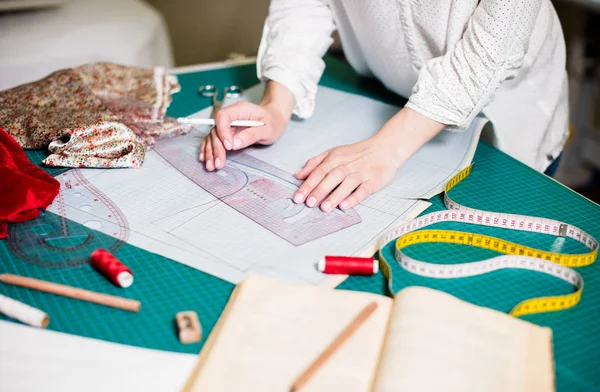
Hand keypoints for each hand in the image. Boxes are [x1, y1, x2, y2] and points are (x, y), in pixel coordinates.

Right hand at [200, 81, 294, 170]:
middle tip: (218, 163)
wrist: (275, 119)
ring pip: (213, 136)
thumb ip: (251, 135)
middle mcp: (231, 116)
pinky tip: (205, 158)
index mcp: (240, 110)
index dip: (222, 132)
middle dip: (215, 147)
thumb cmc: (273, 121)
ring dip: (210, 151)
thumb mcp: (268, 129)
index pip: (223, 117)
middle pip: (216, 129)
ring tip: (211, 166)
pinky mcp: (227, 132)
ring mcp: (228, 124)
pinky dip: (209, 149)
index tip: (228, 147)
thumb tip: (234, 144)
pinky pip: (214, 139)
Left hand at [293, 107, 445, 210]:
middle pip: (331, 177)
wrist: (384, 148)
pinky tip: (345, 205)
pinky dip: (354, 197)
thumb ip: (315, 164)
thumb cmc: (356, 153)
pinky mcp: (373, 181)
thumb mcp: (333, 153)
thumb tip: (298, 175)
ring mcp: (361, 173)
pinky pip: (363, 190)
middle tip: (308, 203)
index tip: (298, 197)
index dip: (308, 184)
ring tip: (324, 208)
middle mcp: (347, 165)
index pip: (319, 171)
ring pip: (346, 183)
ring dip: (335, 195)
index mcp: (335, 158)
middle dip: (319, 190)